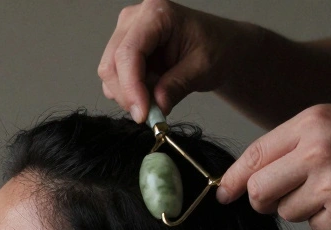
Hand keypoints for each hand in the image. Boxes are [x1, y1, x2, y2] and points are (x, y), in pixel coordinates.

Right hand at [98, 0, 245, 122]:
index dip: (131, 87)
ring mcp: (126, 32)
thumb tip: (155, 107)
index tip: (143, 114)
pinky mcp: (124, 48)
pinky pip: (114, 78)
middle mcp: (135, 18)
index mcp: (157, 13)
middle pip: (112, 64)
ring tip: (157, 98)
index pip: (129, 52)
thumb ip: (177, 86)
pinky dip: (129, 93)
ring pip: (110, 73)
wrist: (220, 46)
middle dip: (128, 94)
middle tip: (149, 114)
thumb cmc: (216, 47)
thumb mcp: (203, 68)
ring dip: (128, 95)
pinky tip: (151, 91)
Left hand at [217, 104, 330, 229]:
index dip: (234, 179)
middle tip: (273, 199)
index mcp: (313, 123)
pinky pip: (316, 227)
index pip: (255, 155)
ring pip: (287, 212)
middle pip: (260, 192)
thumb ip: (293, 144)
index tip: (223, 193)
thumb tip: (248, 180)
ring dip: (302, 207)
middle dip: (260, 200)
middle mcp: (318, 153)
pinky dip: (329, 219)